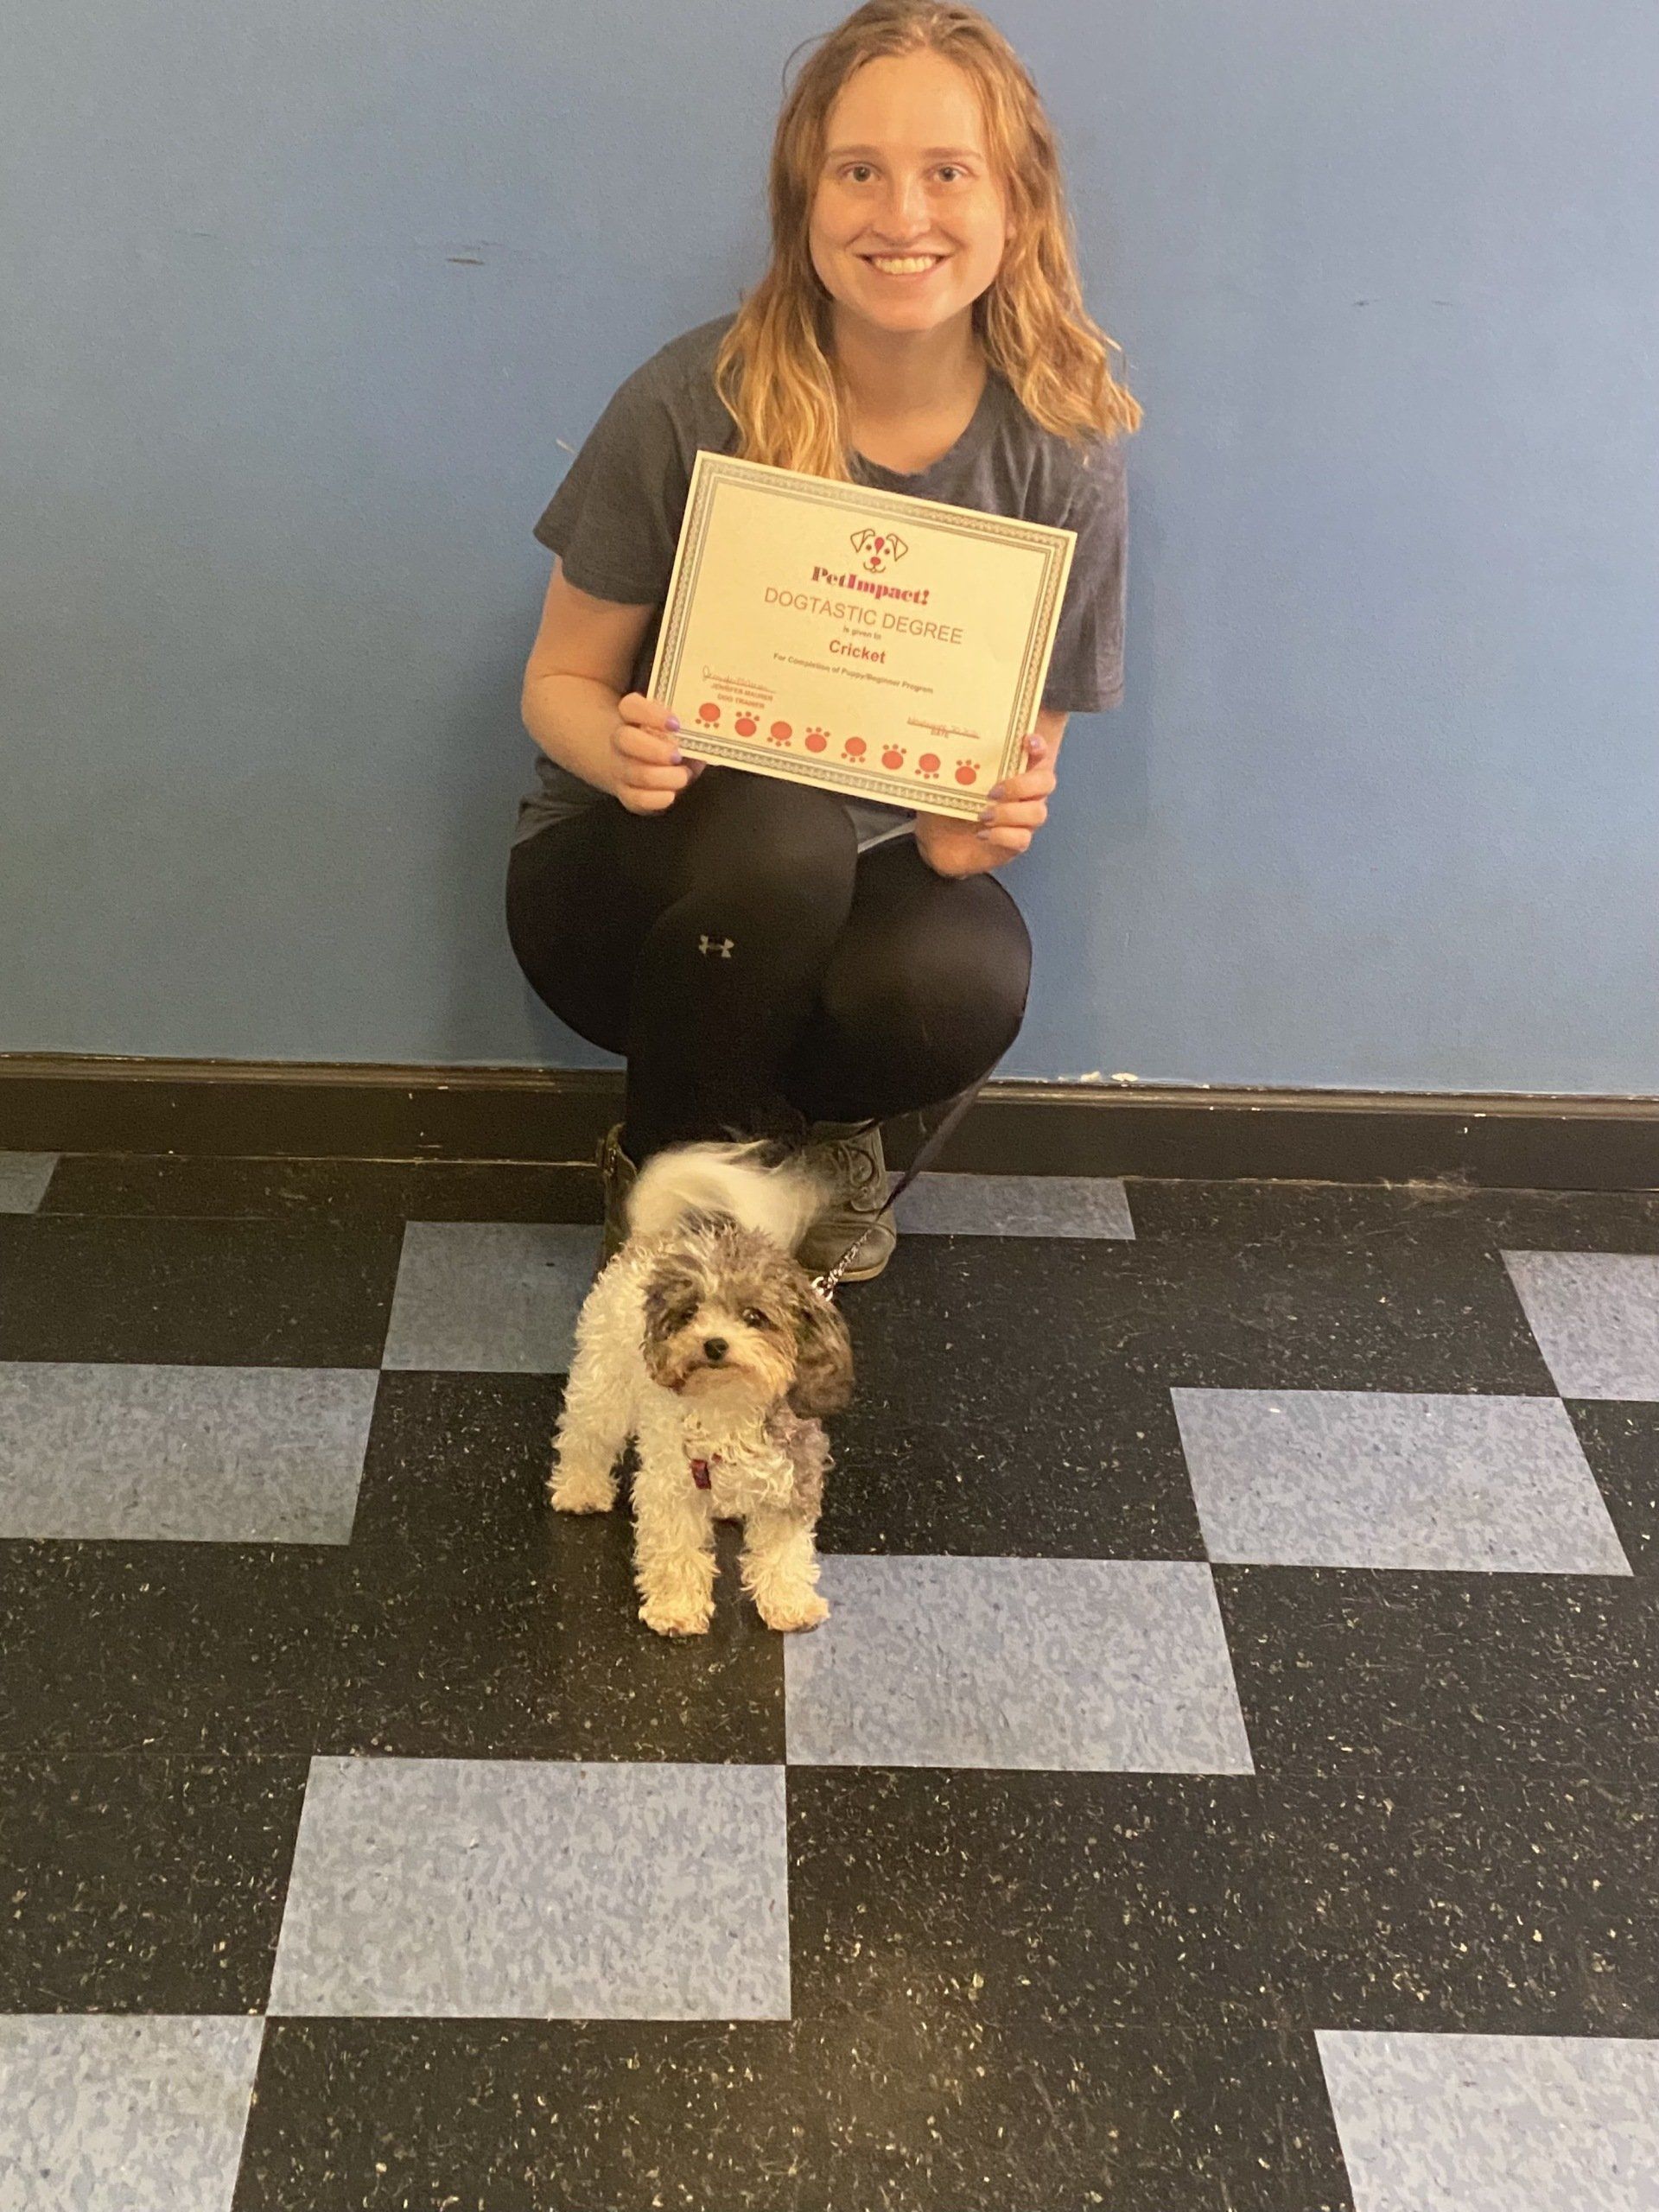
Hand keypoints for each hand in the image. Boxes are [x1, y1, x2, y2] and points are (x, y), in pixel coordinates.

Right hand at [608, 692, 705, 814]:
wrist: (640, 762)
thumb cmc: (666, 739)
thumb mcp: (676, 727)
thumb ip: (688, 724)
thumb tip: (712, 731)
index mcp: (631, 715)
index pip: (632, 707)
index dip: (651, 714)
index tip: (676, 724)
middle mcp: (620, 740)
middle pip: (625, 739)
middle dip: (653, 749)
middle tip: (677, 756)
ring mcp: (620, 767)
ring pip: (633, 772)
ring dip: (662, 777)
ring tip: (683, 776)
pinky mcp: (625, 793)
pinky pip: (635, 798)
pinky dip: (655, 799)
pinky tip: (670, 795)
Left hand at [913, 732, 1054, 877]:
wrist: (940, 842)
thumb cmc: (950, 806)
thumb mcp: (950, 782)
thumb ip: (957, 764)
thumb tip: (941, 742)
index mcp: (1013, 772)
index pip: (1038, 754)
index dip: (1039, 747)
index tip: (1026, 741)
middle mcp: (1026, 794)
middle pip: (1046, 782)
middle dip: (1023, 785)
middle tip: (993, 792)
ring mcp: (1024, 820)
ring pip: (1037, 813)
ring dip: (1010, 813)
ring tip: (982, 815)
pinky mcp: (1016, 843)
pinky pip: (1022, 839)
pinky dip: (1002, 836)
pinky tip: (982, 834)